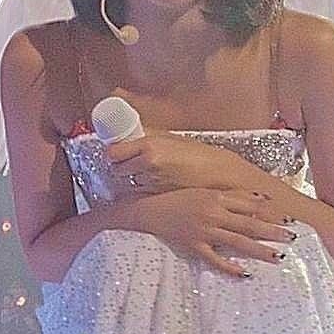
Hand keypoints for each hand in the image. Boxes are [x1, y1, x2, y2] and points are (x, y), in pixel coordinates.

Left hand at [105, 133, 246, 196]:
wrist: (219, 175)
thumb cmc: (200, 154)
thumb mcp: (172, 138)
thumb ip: (149, 137)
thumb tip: (129, 136)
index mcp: (150, 146)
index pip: (113, 152)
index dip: (113, 153)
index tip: (117, 152)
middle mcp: (147, 165)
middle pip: (117, 170)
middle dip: (121, 167)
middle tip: (130, 163)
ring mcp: (152, 183)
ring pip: (128, 183)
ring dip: (132, 179)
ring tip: (148, 173)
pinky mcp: (157, 197)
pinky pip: (141, 193)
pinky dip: (143, 189)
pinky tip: (156, 183)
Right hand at [136, 188, 296, 276]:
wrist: (151, 210)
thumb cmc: (179, 198)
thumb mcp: (205, 191)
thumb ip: (231, 196)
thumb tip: (259, 199)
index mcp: (216, 197)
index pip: (249, 205)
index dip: (269, 211)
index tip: (287, 217)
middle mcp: (213, 214)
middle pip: (248, 224)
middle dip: (272, 231)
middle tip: (292, 237)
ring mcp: (204, 232)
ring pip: (237, 243)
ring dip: (259, 250)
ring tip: (278, 256)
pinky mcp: (195, 247)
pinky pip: (215, 260)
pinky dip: (230, 267)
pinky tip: (245, 274)